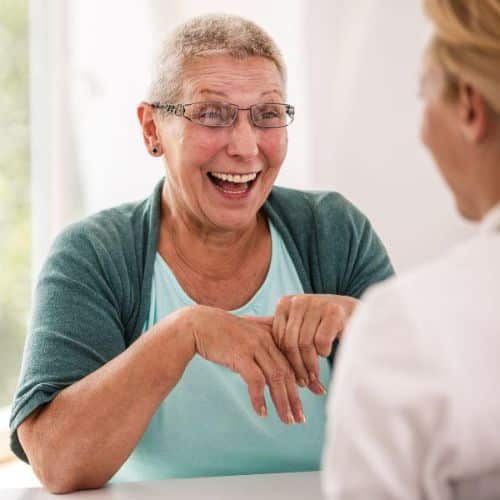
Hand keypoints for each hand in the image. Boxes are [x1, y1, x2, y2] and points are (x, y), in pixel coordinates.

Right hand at [182, 305, 305, 424]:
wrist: (198, 324)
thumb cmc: (223, 332)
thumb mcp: (249, 332)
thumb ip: (265, 343)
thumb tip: (278, 367)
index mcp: (271, 333)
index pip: (294, 358)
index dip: (307, 376)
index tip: (318, 391)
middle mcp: (266, 339)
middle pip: (288, 371)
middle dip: (296, 396)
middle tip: (301, 417)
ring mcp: (254, 346)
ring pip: (276, 378)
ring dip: (282, 402)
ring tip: (287, 420)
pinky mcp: (240, 355)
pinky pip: (255, 380)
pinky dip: (259, 398)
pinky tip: (262, 412)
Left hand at [270, 294, 356, 393]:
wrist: (353, 312)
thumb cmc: (321, 326)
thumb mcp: (300, 329)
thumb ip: (286, 343)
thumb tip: (266, 373)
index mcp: (284, 303)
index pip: (278, 338)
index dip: (285, 360)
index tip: (293, 376)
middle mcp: (298, 301)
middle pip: (290, 342)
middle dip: (297, 367)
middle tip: (304, 382)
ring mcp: (316, 303)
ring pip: (305, 343)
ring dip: (311, 364)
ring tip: (314, 374)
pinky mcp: (333, 311)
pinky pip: (320, 341)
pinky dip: (324, 352)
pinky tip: (326, 352)